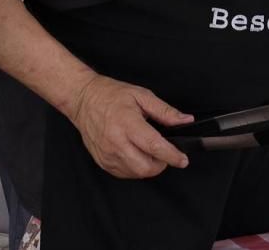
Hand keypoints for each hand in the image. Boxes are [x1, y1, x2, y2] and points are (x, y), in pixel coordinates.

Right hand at [67, 74, 192, 178]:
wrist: (83, 99)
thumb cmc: (111, 95)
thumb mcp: (141, 96)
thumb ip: (165, 111)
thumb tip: (185, 120)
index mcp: (127, 123)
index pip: (154, 146)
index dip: (172, 156)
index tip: (182, 160)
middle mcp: (116, 141)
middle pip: (146, 167)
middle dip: (161, 164)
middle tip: (163, 152)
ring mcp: (107, 154)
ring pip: (136, 173)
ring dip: (148, 166)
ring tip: (147, 150)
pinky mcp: (102, 161)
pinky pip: (124, 173)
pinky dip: (135, 168)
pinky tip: (135, 154)